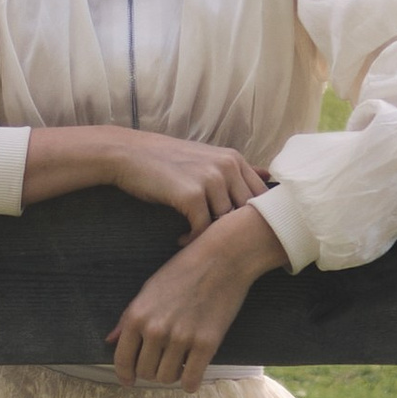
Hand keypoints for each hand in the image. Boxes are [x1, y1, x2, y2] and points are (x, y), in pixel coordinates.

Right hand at [20, 124, 270, 228]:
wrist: (129, 154)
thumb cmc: (166, 160)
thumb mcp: (206, 158)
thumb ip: (236, 169)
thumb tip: (267, 176)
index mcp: (233, 159)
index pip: (262, 196)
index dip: (254, 219)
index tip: (237, 232)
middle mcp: (227, 166)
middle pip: (246, 212)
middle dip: (233, 232)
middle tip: (218, 243)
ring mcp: (211, 180)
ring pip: (226, 222)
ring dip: (211, 237)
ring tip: (195, 241)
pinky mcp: (192, 195)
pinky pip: (203, 228)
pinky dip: (192, 239)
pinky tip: (180, 239)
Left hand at [109, 200, 283, 387]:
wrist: (221, 259)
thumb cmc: (183, 271)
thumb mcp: (148, 290)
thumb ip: (128, 319)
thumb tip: (110, 340)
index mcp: (137, 317)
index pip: (123, 360)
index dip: (125, 375)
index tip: (129, 381)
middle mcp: (156, 330)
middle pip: (146, 372)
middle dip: (151, 372)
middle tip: (162, 363)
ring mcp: (181, 338)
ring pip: (167, 378)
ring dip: (172, 375)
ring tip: (179, 363)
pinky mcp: (207, 344)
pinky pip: (191, 380)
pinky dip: (190, 383)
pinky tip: (192, 375)